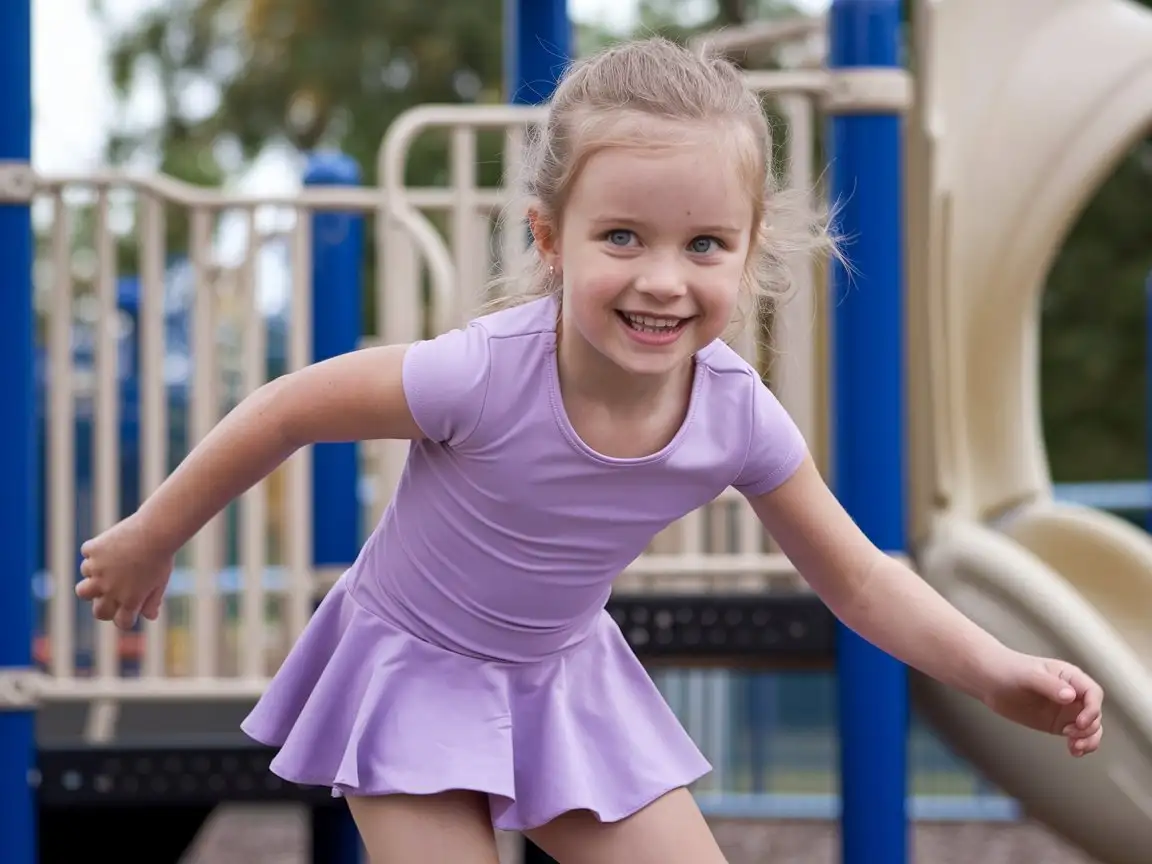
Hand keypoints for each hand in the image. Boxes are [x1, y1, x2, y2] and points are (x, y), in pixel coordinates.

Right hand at [75, 515, 174, 629]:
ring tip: (108, 568)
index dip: (125, 618)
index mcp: (130, 600)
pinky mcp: (93, 551)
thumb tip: (150, 616)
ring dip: (94, 581)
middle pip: (98, 612)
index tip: (129, 609)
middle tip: (111, 595)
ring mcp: (98, 570)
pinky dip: (95, 550)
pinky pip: (87, 554)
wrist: (156, 531)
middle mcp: (110, 589)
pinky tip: (109, 544)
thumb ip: (153, 601)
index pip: (121, 621)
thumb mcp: (161, 582)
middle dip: (103, 607)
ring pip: (83, 589)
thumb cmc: (162, 557)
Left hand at [983, 652, 1103, 756]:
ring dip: (1089, 739)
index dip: (1092, 709)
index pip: (1093, 693)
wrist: (989, 681)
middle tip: (1071, 734)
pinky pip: (1077, 736)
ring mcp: (1066, 710)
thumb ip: (1049, 685)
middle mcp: (1072, 694)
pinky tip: (1074, 751)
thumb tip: (1070, 696)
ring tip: (1075, 747)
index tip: (1080, 721)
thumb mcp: (1028, 675)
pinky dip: (1081, 745)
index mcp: (1069, 677)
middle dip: (1089, 727)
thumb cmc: (1008, 670)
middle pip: (1095, 713)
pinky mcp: (1058, 723)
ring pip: (1091, 727)